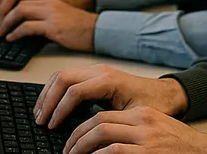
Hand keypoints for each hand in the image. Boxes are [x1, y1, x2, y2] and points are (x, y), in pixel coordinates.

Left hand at [0, 0, 97, 51]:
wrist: (97, 31)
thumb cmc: (79, 28)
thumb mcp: (58, 16)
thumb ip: (42, 16)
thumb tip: (23, 25)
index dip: (5, 3)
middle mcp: (48, 3)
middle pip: (16, 1)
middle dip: (2, 13)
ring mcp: (50, 13)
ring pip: (20, 12)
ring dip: (7, 23)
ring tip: (1, 33)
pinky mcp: (53, 27)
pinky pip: (28, 27)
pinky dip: (16, 33)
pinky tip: (12, 38)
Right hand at [34, 65, 187, 129]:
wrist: (166, 93)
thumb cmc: (155, 105)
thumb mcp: (134, 117)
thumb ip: (111, 124)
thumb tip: (90, 136)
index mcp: (108, 80)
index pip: (74, 91)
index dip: (59, 110)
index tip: (52, 126)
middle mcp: (99, 71)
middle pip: (62, 79)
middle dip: (48, 100)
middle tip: (40, 120)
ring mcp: (96, 70)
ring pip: (61, 75)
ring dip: (48, 93)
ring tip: (40, 113)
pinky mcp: (94, 74)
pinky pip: (67, 76)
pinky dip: (54, 89)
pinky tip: (50, 104)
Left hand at [64, 106, 206, 153]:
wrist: (206, 153)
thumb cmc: (179, 147)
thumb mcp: (154, 131)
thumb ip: (129, 132)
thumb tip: (101, 144)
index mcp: (142, 115)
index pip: (102, 116)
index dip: (82, 128)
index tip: (72, 140)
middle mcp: (143, 122)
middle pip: (99, 122)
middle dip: (77, 137)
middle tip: (67, 150)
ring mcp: (146, 138)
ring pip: (103, 135)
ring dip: (82, 147)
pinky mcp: (148, 153)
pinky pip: (114, 151)